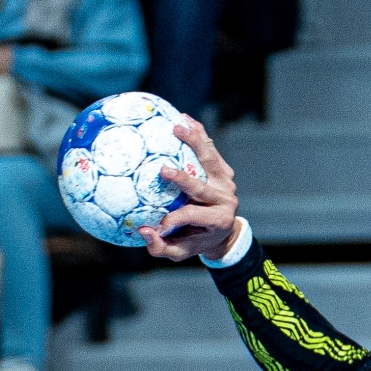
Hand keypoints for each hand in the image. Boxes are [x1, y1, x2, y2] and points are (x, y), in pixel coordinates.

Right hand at [141, 116, 239, 259]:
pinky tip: (183, 118)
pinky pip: (211, 149)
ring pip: (210, 160)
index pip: (193, 216)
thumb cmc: (195, 240)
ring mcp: (227, 184)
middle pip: (202, 188)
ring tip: (177, 127)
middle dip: (183, 180)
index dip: (175, 219)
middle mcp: (226, 202)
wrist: (223, 231)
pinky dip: (198, 133)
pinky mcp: (225, 171)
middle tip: (163, 170)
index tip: (157, 223)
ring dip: (194, 142)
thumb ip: (162, 248)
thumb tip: (144, 232)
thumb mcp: (180, 251)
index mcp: (217, 221)